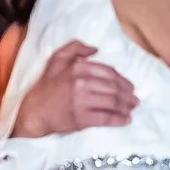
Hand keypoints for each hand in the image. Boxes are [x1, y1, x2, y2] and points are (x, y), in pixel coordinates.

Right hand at [13, 39, 137, 137]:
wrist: (34, 112)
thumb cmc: (46, 86)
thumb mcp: (57, 60)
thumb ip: (75, 48)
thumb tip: (96, 50)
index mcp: (78, 68)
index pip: (108, 72)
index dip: (122, 79)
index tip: (129, 86)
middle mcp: (81, 83)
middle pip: (113, 88)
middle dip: (127, 94)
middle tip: (135, 99)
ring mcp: (82, 102)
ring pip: (112, 102)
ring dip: (126, 106)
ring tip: (132, 109)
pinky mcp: (81, 118)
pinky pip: (106, 118)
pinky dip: (119, 120)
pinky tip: (126, 120)